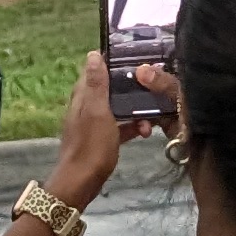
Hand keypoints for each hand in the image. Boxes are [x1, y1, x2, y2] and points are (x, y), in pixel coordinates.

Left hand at [45, 51, 160, 208]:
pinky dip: (131, 127)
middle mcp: (86, 106)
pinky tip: (145, 132)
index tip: (136, 58)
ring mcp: (93, 123)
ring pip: (116, 108)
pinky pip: (118, 127)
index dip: (113, 62)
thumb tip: (93, 54)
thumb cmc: (91, 145)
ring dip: (133, 110)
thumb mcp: (97, 111)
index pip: (96, 69)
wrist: (82, 182)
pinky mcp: (101, 139)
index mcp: (82, 96)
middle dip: (129, 87)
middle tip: (152, 86)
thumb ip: (96, 84)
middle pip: (109, 89)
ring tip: (152, 115)